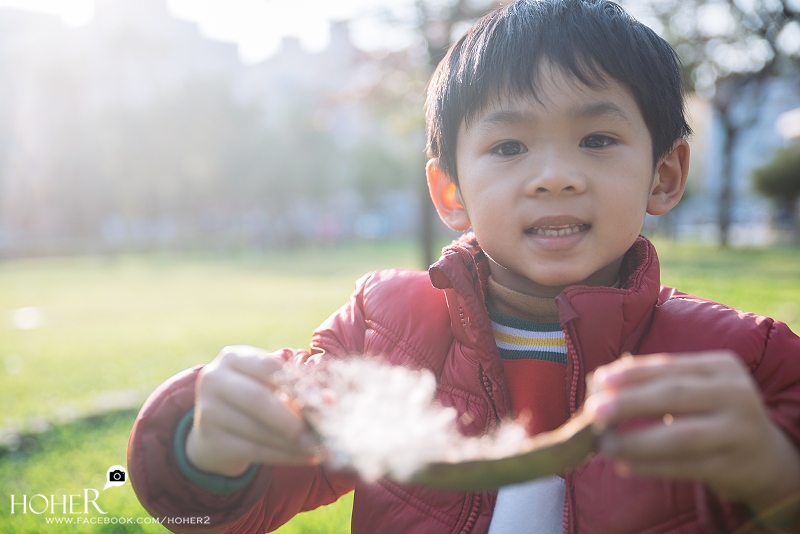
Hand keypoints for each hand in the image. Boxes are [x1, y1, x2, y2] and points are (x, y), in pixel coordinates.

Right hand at [185, 345, 320, 476]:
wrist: (215, 433)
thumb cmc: (254, 402)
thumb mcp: (270, 386)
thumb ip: (297, 389)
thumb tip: (330, 400)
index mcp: (233, 358)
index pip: (268, 366)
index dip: (298, 384)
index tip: (326, 401)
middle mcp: (214, 380)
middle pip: (258, 398)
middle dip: (294, 418)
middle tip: (323, 432)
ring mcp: (208, 412)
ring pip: (258, 429)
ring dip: (295, 442)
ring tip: (321, 447)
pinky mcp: (211, 442)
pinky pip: (255, 450)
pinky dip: (285, 455)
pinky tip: (307, 457)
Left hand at [584, 351, 799, 513]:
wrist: (765, 457)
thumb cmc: (713, 414)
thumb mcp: (696, 389)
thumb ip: (655, 383)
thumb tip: (600, 384)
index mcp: (722, 366)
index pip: (671, 367)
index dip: (633, 374)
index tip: (600, 381)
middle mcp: (736, 394)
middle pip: (674, 396)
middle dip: (630, 402)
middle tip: (594, 411)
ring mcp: (739, 431)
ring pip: (680, 436)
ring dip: (636, 441)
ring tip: (604, 445)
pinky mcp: (734, 465)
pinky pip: (686, 466)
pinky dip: (651, 466)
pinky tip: (625, 466)